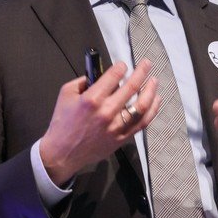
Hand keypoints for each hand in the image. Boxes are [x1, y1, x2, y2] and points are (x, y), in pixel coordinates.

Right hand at [39, 60, 160, 185]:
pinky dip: (152, 110)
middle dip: (142, 72)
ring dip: (151, 90)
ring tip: (154, 81)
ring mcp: (116, 127)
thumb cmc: (62, 123)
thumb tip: (98, 73)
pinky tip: (155, 100)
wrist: (62, 153)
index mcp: (92, 99)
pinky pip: (142, 123)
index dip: (121, 67)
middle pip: (131, 87)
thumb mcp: (66, 94)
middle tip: (147, 64)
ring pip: (142, 106)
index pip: (114, 76)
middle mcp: (107, 112)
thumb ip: (83, 80)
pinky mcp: (122, 138)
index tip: (123, 65)